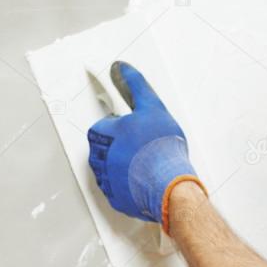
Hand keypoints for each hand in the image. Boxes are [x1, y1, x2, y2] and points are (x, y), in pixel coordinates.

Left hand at [87, 61, 205, 233]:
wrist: (169, 183)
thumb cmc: (159, 146)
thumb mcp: (150, 106)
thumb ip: (135, 85)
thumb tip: (121, 67)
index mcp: (101, 133)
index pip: (106, 126)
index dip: (125, 127)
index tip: (139, 132)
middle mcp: (98, 158)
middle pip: (108, 148)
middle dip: (124, 148)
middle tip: (146, 148)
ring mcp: (106, 180)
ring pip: (113, 169)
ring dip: (128, 167)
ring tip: (149, 165)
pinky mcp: (115, 198)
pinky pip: (120, 189)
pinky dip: (132, 185)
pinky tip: (147, 180)